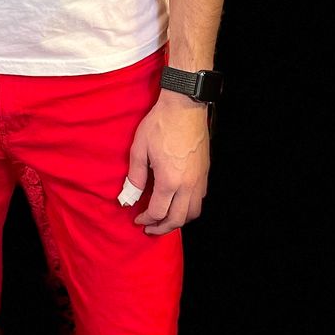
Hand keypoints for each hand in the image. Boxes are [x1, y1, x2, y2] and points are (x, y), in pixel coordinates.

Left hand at [126, 91, 209, 235]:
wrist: (185, 106)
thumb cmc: (161, 124)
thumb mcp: (139, 149)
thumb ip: (134, 177)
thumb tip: (129, 197)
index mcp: (169, 181)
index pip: (158, 212)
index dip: (146, 220)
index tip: (138, 218)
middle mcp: (188, 185)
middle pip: (178, 219)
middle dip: (162, 228)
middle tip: (150, 228)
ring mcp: (199, 179)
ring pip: (194, 212)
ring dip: (179, 220)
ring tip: (166, 218)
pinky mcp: (205, 172)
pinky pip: (200, 199)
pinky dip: (190, 207)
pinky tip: (179, 201)